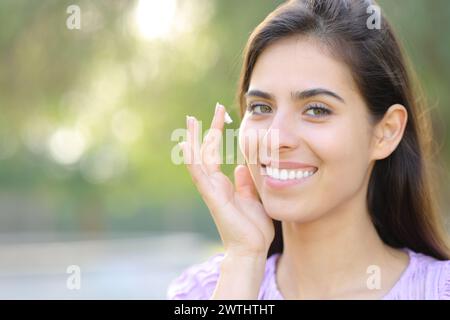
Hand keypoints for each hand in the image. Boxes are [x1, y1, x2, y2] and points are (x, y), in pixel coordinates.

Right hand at [179, 104, 274, 256]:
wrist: (251, 249)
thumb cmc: (253, 228)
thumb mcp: (253, 198)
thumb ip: (246, 182)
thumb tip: (240, 166)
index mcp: (224, 183)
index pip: (216, 153)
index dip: (217, 133)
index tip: (222, 114)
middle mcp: (214, 184)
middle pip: (206, 151)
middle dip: (207, 130)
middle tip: (209, 110)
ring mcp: (211, 190)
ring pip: (198, 160)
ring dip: (194, 139)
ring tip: (190, 120)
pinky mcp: (212, 197)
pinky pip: (199, 175)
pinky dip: (192, 159)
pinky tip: (187, 144)